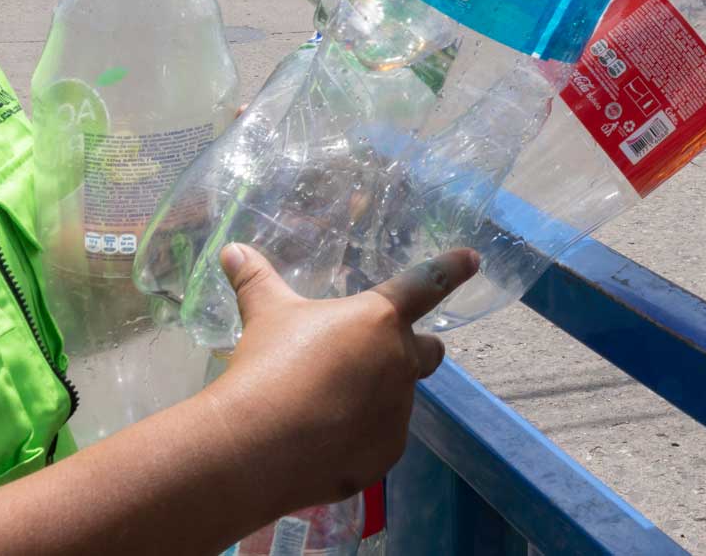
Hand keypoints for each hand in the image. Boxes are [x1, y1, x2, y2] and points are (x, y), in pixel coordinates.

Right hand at [205, 243, 475, 508]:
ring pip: (398, 401)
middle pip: (429, 351)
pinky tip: (322, 441)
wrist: (258, 444)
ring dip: (375, 398)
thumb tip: (232, 249)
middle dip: (415, 350)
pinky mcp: (386, 455)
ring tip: (325, 405)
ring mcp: (398, 413)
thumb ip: (256, 279)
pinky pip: (379, 441)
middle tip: (378, 355)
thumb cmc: (270, 364)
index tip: (472, 259)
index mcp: (379, 319)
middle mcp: (400, 363)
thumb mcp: (264, 314)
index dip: (451, 269)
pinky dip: (358, 438)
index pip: (426, 284)